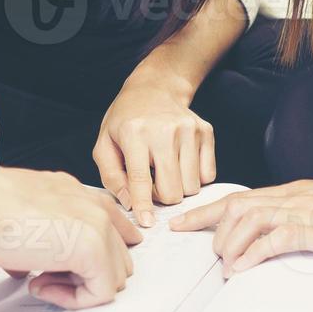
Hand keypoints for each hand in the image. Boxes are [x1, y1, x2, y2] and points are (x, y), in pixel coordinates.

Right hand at [0, 154, 142, 308]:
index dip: (94, 256)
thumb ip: (33, 239)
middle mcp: (89, 203)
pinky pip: (102, 292)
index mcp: (71, 191)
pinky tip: (40, 286)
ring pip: (115, 275)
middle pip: (117, 255)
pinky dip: (72, 300)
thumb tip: (26, 267)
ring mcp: (97, 224)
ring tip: (40, 281)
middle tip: (44, 278)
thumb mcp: (13, 221)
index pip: (110, 225)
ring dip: (79, 288)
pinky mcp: (93, 248)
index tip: (62, 273)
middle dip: (85, 274)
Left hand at [93, 69, 215, 226]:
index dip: (143, 205)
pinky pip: (208, 175)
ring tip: (164, 170)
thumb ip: (112, 176)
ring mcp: (189, 130)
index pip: (141, 179)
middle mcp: (165, 131)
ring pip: (192, 187)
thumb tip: (129, 204)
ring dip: (178, 187)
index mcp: (135, 133)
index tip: (147, 223)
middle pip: (172, 191)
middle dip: (161, 197)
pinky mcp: (206, 132)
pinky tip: (180, 163)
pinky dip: (194, 177)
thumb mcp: (104, 144)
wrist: (155, 88)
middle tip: (151, 183)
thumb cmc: (125, 120)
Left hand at [170, 176, 312, 274]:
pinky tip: (241, 270)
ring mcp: (309, 210)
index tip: (182, 222)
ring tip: (227, 265)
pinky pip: (275, 238)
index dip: (208, 210)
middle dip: (209, 226)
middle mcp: (298, 195)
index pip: (244, 196)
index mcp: (300, 191)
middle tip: (200, 249)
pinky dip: (252, 254)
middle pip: (237, 203)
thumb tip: (292, 233)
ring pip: (249, 218)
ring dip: (230, 243)